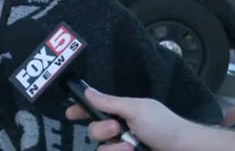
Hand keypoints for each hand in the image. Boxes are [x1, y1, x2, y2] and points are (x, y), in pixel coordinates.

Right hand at [65, 88, 191, 150]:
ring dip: (112, 148)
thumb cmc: (164, 126)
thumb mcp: (136, 109)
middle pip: (93, 132)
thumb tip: (87, 91)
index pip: (95, 110)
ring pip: (101, 150)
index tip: (69, 114)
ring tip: (130, 148)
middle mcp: (121, 132)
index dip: (80, 111)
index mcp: (122, 114)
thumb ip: (109, 103)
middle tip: (116, 129)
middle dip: (101, 130)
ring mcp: (124, 148)